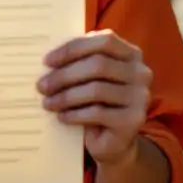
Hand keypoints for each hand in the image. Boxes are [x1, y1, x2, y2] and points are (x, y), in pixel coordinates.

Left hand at [38, 29, 151, 165]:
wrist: (114, 141)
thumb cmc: (97, 102)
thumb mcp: (89, 78)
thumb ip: (78, 62)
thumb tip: (48, 59)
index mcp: (131, 54)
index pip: (104, 41)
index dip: (74, 48)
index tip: (47, 61)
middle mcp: (141, 72)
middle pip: (98, 65)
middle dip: (64, 75)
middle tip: (41, 85)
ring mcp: (140, 97)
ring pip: (96, 90)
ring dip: (66, 96)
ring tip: (48, 103)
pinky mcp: (134, 120)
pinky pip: (98, 113)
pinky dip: (75, 114)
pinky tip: (62, 117)